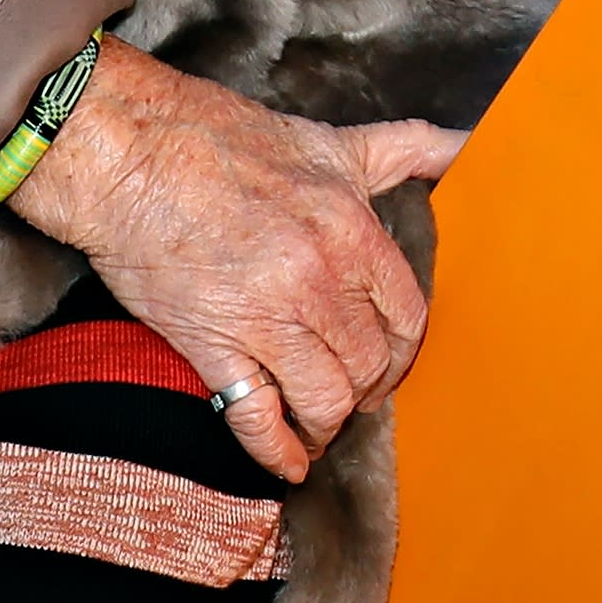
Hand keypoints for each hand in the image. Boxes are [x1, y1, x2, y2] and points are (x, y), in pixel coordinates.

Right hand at [6, 37, 465, 482]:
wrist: (132, 152)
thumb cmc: (227, 141)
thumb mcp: (332, 140)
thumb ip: (406, 148)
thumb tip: (469, 145)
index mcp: (351, 229)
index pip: (408, 314)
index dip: (406, 345)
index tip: (394, 354)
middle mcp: (316, 279)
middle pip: (370, 363)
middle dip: (370, 385)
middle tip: (359, 390)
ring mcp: (263, 318)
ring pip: (326, 399)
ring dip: (331, 420)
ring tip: (324, 420)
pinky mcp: (210, 346)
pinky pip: (257, 420)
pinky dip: (279, 452)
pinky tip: (290, 462)